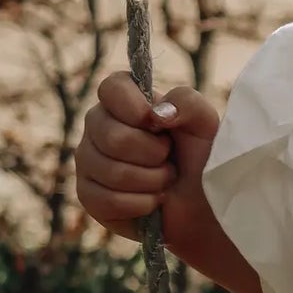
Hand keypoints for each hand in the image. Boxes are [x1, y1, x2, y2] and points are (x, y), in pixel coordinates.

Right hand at [74, 73, 218, 242]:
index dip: (136, 108)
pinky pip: (108, 201)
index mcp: (122, 99)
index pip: (111, 88)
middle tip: (168, 158)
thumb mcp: (204, 123)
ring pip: (113, 173)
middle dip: (154, 155)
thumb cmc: (199, 156)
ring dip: (153, 181)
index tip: (159, 125)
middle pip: (114, 138)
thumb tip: (157, 113)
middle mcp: (98, 126)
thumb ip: (186, 102)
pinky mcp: (88, 196)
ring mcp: (88, 160)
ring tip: (164, 180)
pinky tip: (153, 200)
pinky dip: (142, 204)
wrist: (200, 203)